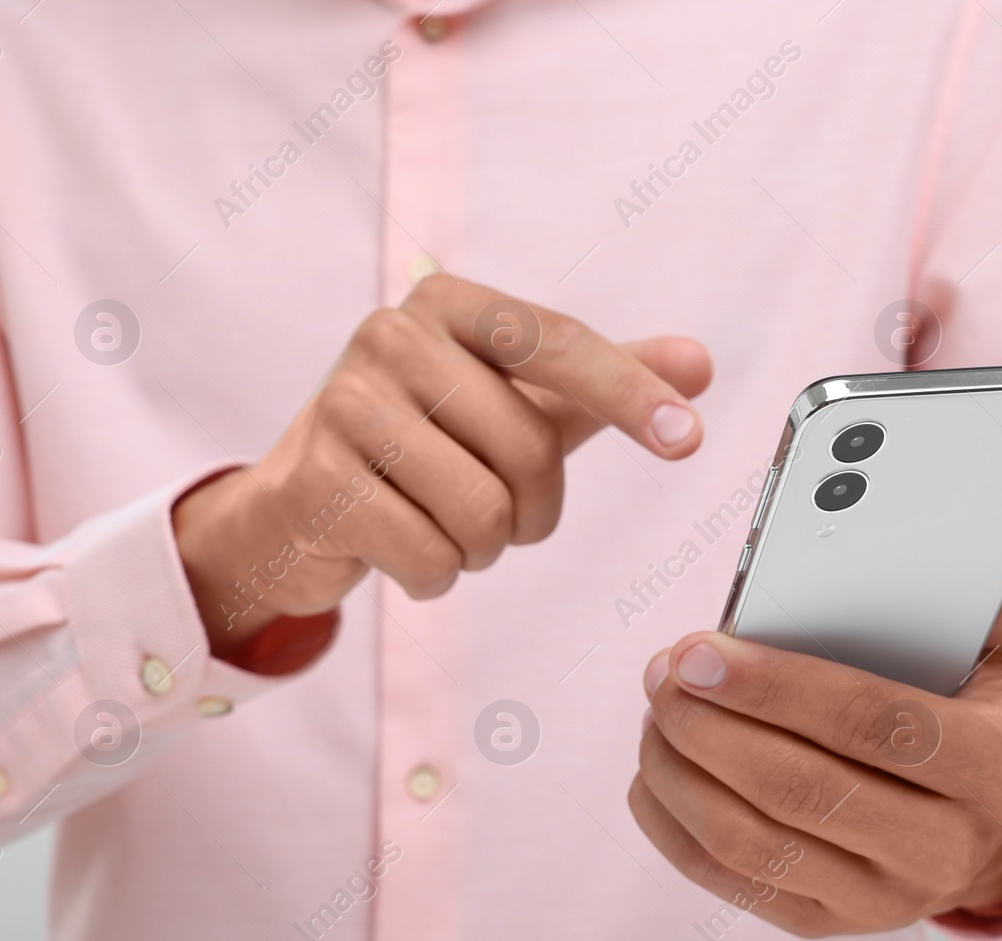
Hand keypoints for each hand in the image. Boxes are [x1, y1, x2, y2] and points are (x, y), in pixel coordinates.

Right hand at [173, 275, 711, 664]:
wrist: (299, 508)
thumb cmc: (429, 447)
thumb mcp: (519, 407)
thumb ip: (604, 383)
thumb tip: (702, 361)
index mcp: (449, 303)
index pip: (559, 344)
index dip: (631, 394)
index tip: (690, 440)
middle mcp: (391, 335)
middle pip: (530, 447)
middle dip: (534, 508)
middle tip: (497, 512)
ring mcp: (344, 404)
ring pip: (484, 511)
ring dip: (483, 547)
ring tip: (442, 525)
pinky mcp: (315, 480)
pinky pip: (431, 557)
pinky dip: (435, 576)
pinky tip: (399, 549)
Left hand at [629, 501, 1001, 934]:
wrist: (986, 837)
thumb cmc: (971, 721)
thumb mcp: (998, 661)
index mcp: (987, 767)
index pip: (872, 724)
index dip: (778, 688)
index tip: (701, 650)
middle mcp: (939, 848)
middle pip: (802, 789)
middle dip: (713, 727)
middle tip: (662, 671)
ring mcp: (880, 898)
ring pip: (754, 842)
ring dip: (682, 773)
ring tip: (656, 712)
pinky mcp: (826, 924)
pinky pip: (733, 882)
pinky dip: (674, 826)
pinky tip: (653, 770)